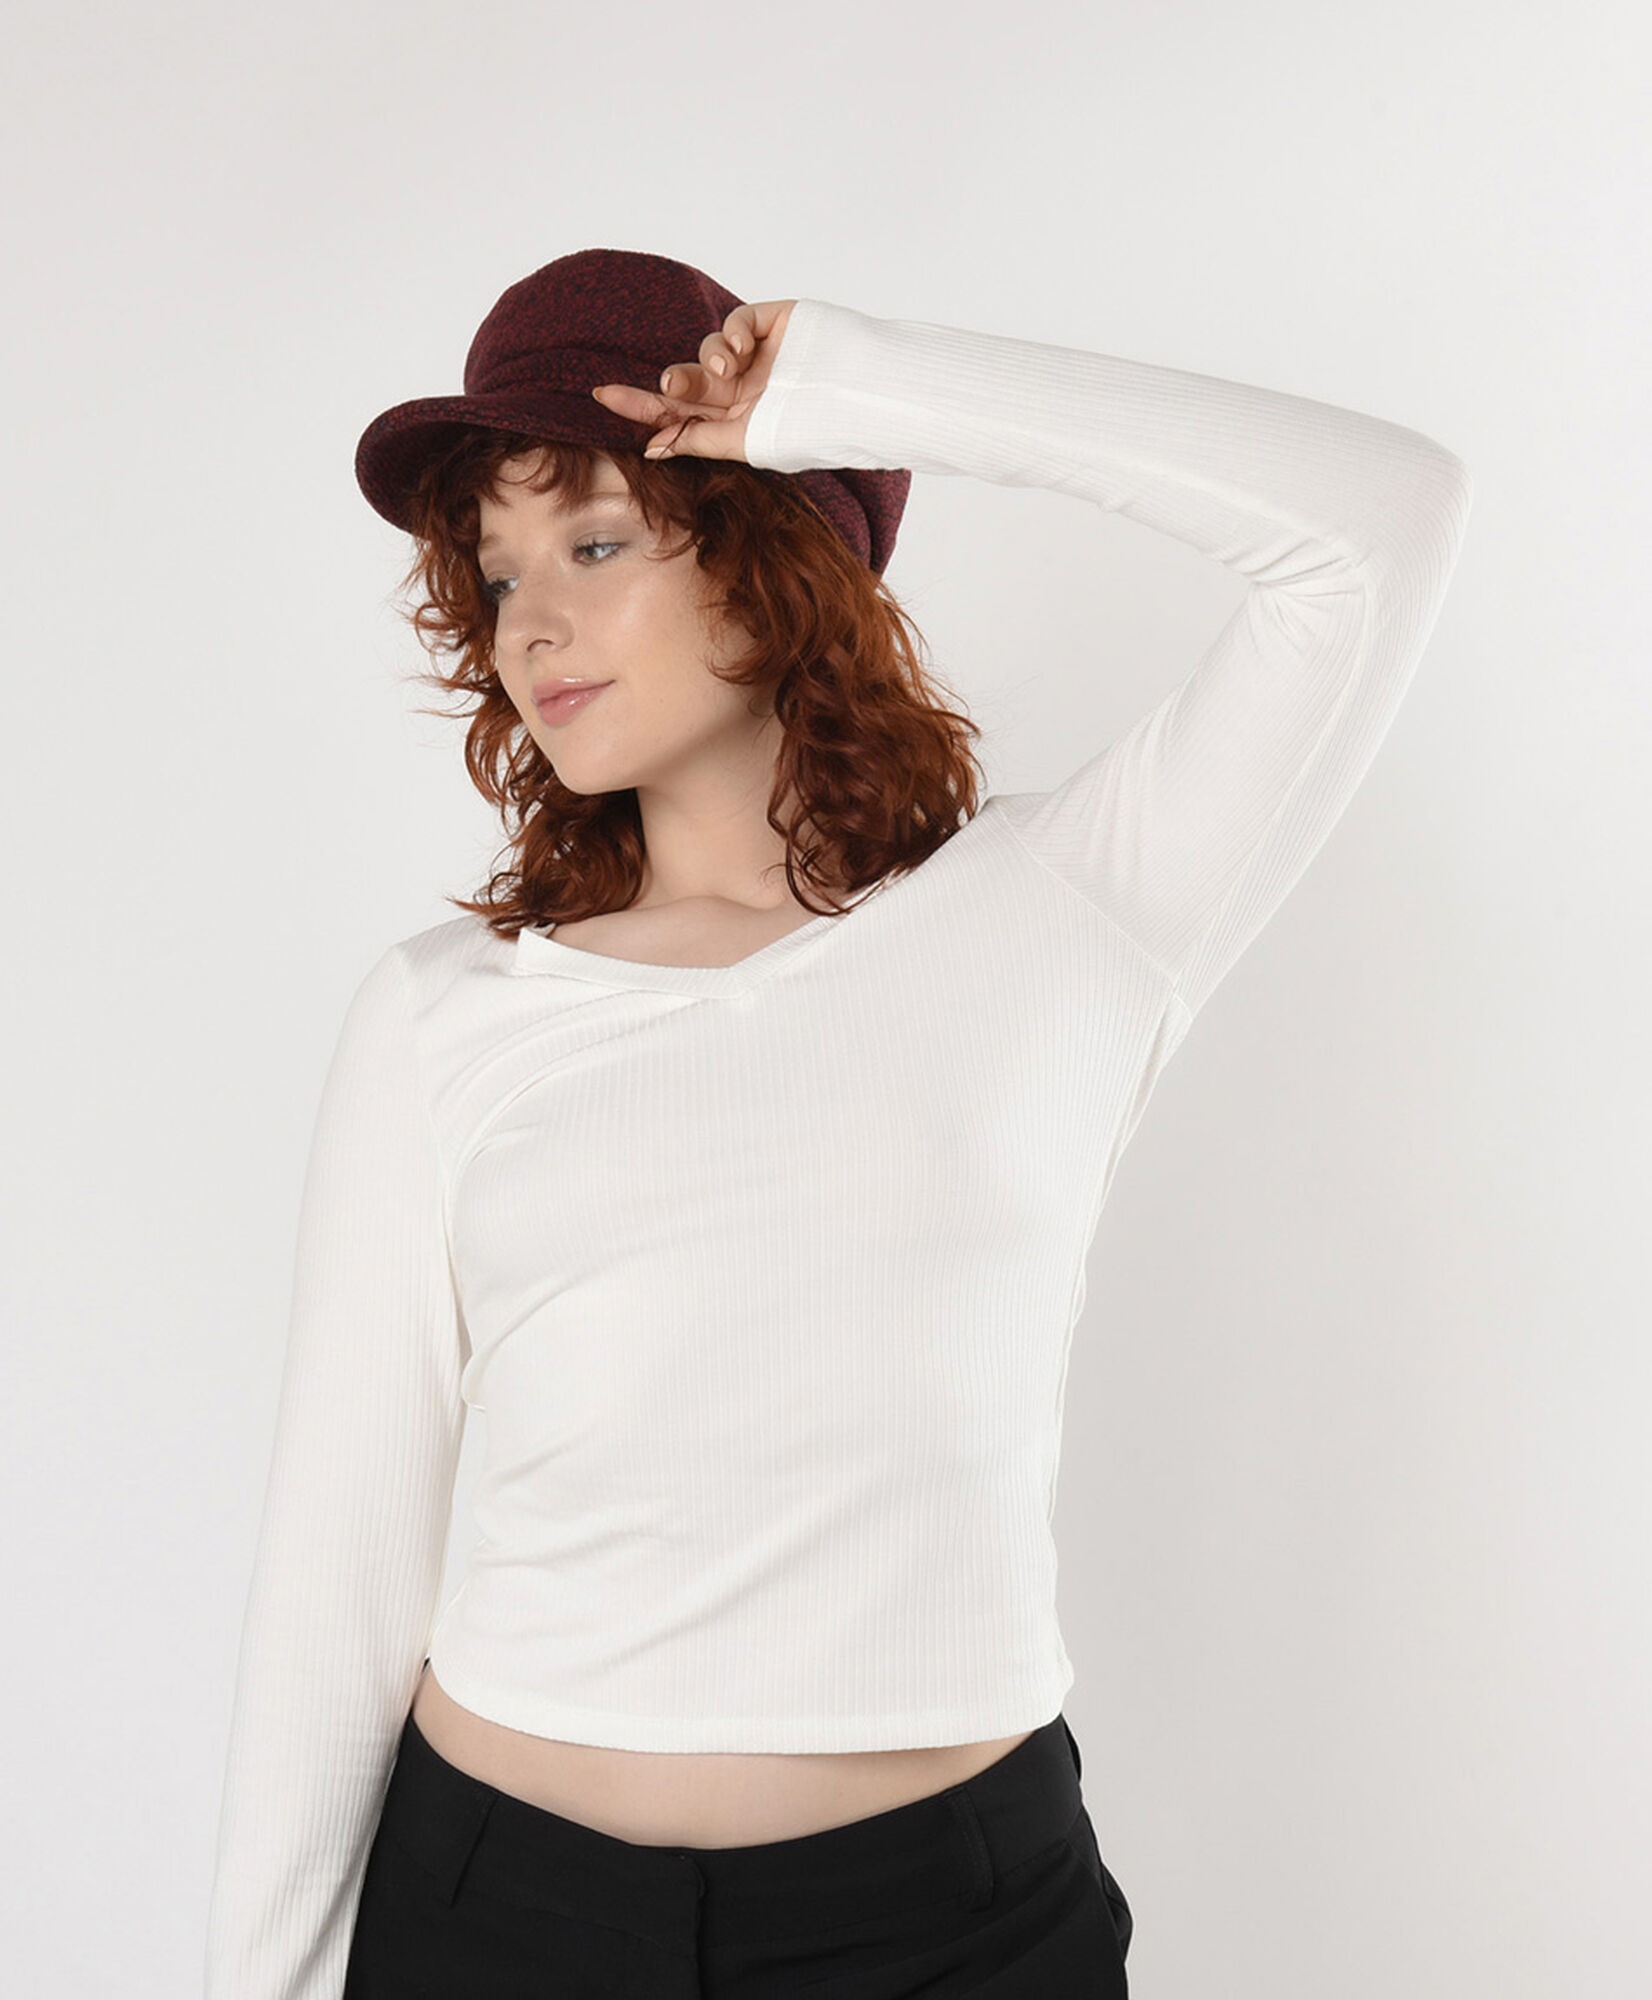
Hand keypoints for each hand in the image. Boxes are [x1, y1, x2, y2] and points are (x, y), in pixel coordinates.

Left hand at [590, 299, 795, 462]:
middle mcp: (741, 390)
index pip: (679, 413)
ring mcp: (756, 358)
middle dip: (667, 384)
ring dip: (706, 362)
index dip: (642, 405)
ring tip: (725, 371)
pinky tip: (743, 350)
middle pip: (686, 382)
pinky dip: (731, 335)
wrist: (856, 397)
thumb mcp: (746, 443)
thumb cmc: (808, 429)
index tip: (602, 398)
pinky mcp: (771, 325)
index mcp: (733, 421)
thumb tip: (652, 446)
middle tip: (656, 387)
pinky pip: (735, 324)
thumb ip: (699, 439)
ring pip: (707, 353)